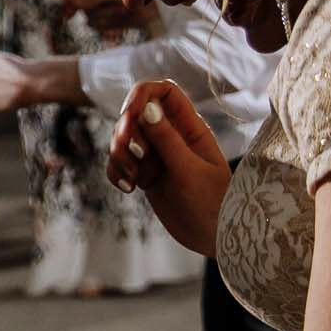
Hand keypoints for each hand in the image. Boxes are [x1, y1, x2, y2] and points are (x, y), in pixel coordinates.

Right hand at [105, 80, 228, 253]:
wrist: (214, 238)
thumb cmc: (212, 204)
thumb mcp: (188, 170)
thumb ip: (166, 139)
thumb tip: (147, 107)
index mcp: (189, 128)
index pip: (163, 92)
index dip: (142, 95)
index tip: (129, 114)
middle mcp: (172, 137)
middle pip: (135, 115)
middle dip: (124, 132)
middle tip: (133, 156)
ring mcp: (157, 156)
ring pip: (123, 140)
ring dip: (119, 155)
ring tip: (133, 179)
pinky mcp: (146, 175)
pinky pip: (120, 164)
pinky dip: (116, 172)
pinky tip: (129, 189)